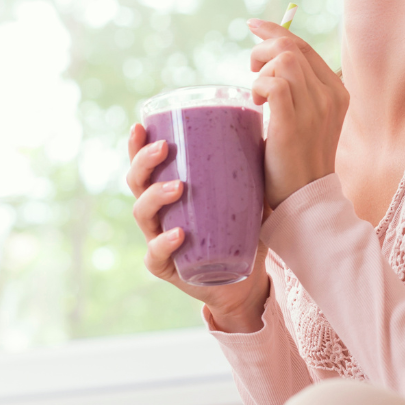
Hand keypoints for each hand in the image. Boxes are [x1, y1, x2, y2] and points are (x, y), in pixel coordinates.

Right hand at [126, 126, 271, 332]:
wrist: (246, 280)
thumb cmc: (242, 233)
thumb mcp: (249, 197)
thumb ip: (251, 171)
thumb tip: (267, 131)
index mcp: (168, 192)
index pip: (146, 164)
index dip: (137, 145)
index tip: (141, 124)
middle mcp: (158, 214)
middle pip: (136, 182)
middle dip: (144, 162)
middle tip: (165, 148)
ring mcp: (157, 240)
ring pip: (142, 213)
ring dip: (156, 196)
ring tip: (178, 187)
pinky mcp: (165, 267)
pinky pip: (156, 254)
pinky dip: (164, 243)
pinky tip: (178, 234)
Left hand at [247, 20, 347, 207]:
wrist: (304, 198)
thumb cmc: (298, 161)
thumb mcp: (306, 119)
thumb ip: (298, 91)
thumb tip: (270, 62)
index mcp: (337, 92)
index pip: (304, 47)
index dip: (276, 31)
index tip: (253, 27)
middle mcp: (330, 96)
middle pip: (291, 47)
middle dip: (262, 49)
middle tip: (250, 69)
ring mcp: (315, 109)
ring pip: (284, 60)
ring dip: (260, 71)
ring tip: (256, 94)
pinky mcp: (295, 123)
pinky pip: (275, 83)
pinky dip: (259, 87)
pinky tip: (257, 104)